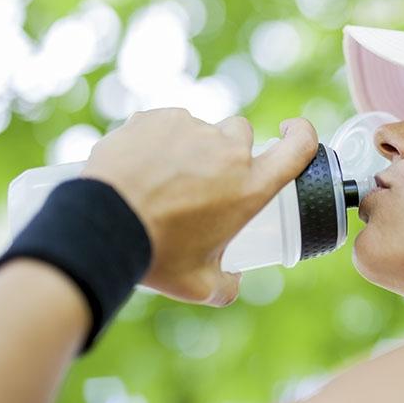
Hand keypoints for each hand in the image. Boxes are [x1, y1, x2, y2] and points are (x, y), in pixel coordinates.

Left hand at [78, 108, 317, 306]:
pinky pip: (164, 123)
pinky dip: (156, 140)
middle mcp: (227, 151)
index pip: (298, 147)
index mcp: (249, 187)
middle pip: (241, 133)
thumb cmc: (154, 257)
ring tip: (158, 181)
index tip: (290, 131)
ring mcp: (191, 128)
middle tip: (202, 180)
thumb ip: (226, 285)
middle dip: (228, 151)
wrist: (101, 228)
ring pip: (199, 128)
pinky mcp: (156, 117)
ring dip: (188, 147)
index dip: (302, 134)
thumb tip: (233, 282)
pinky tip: (138, 168)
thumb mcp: (198, 284)